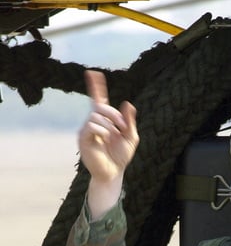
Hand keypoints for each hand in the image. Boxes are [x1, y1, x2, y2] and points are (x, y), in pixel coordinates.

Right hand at [79, 70, 139, 217]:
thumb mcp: (131, 138)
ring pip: (96, 117)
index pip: (99, 100)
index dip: (96, 86)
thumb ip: (130, 122)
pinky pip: (91, 126)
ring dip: (110, 126)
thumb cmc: (121, 156)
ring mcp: (87, 130)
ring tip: (114, 137)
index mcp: (105, 120)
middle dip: (114, 115)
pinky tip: (105, 139)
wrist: (113, 173)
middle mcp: (94, 122)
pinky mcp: (83, 138)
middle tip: (123, 127)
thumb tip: (127, 103)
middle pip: (100, 107)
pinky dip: (102, 131)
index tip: (93, 73)